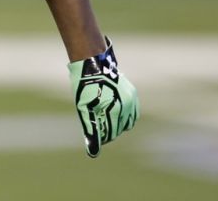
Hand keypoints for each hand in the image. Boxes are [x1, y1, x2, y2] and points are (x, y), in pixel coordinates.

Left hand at [67, 37, 138, 156]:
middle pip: (119, 129)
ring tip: (106, 119)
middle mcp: (125, 106)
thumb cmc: (85, 87)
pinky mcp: (133, 94)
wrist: (94, 64)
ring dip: (118, 125)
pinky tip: (116, 113)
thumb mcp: (84, 109)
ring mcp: (131, 99)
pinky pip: (133, 113)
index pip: (110, 134)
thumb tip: (93, 153)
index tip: (95, 136)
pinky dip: (126, 116)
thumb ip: (91, 131)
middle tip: (99, 127)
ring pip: (128, 123)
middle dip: (108, 131)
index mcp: (113, 110)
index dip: (102, 138)